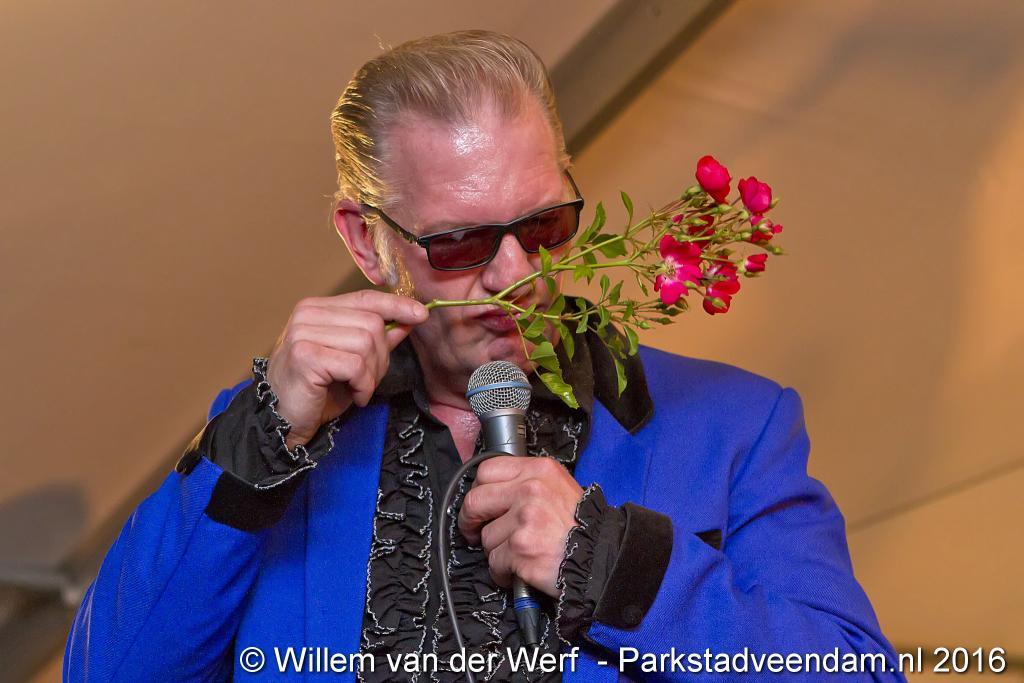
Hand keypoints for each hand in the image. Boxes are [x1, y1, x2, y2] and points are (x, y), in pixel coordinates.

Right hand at [266, 290, 427, 447]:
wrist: (284, 421)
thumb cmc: (317, 391)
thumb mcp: (354, 361)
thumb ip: (378, 338)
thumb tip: (408, 320)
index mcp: (318, 308)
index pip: (365, 298)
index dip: (396, 305)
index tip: (421, 314)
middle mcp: (308, 314)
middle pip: (371, 323)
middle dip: (381, 356)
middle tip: (368, 380)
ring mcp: (303, 332)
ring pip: (366, 343)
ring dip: (371, 374)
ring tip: (359, 389)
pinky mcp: (305, 355)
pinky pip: (355, 365)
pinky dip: (362, 385)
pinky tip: (354, 396)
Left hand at [458, 455, 583, 597]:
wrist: (602, 557)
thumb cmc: (583, 527)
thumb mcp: (560, 487)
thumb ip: (529, 482)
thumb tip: (494, 491)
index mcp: (539, 470)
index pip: (487, 470)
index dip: (478, 490)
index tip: (480, 504)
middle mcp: (530, 490)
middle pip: (475, 501)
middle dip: (470, 521)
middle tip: (474, 532)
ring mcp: (524, 519)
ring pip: (486, 537)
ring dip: (496, 551)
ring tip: (518, 554)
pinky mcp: (521, 549)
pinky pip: (494, 563)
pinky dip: (503, 572)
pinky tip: (518, 570)